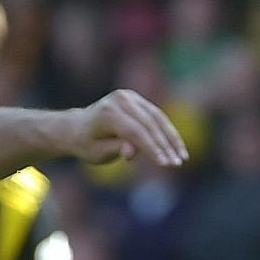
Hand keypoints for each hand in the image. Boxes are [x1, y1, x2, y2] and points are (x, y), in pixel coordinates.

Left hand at [69, 89, 188, 168]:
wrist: (77, 127)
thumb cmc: (87, 144)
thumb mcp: (97, 153)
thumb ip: (116, 149)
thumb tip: (132, 152)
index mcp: (107, 113)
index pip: (135, 132)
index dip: (152, 148)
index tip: (165, 164)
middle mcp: (119, 99)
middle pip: (149, 124)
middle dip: (165, 145)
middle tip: (177, 163)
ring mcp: (129, 96)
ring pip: (157, 118)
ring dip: (171, 138)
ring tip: (182, 157)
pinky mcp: (137, 99)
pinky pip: (156, 115)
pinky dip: (167, 131)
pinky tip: (177, 147)